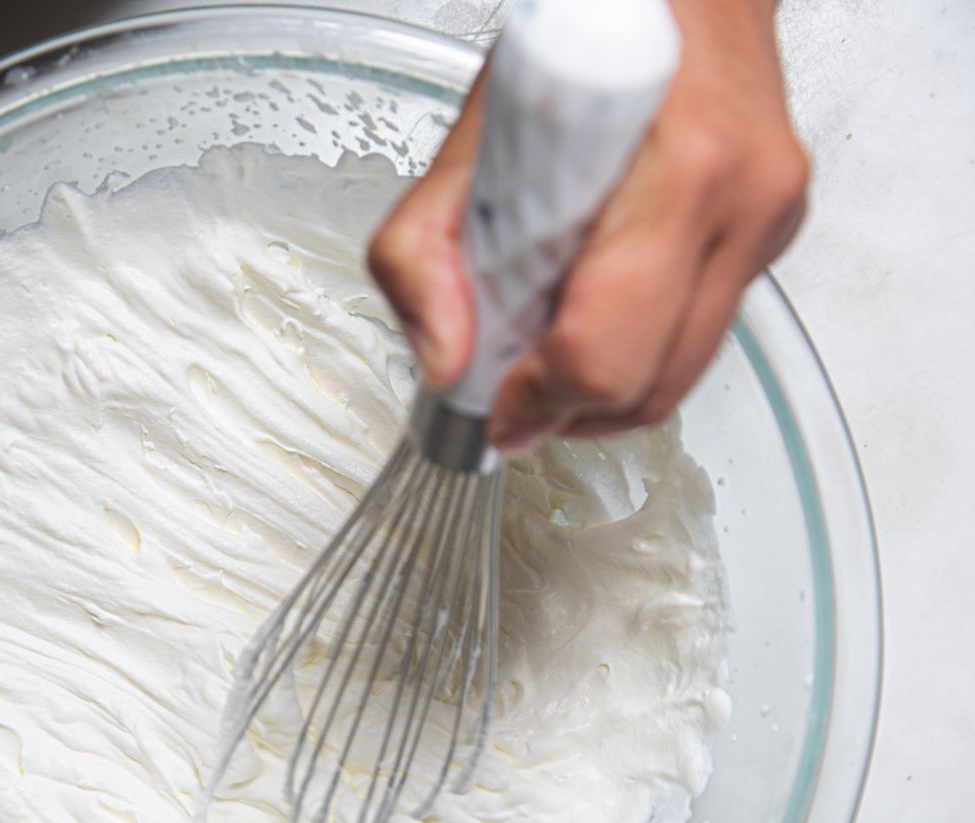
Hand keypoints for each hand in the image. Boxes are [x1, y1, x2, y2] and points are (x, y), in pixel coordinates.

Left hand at [368, 0, 808, 451]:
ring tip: (547, 351)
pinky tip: (592, 306)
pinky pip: (701, 331)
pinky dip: (640, 346)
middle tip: (514, 396)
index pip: (605, 354)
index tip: (498, 408)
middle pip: (653, 386)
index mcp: (673, 178)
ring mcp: (768, 223)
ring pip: (685, 373)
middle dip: (572, 411)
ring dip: (607, 389)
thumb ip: (423, 252)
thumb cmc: (584, 34)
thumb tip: (443, 358)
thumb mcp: (470, 136)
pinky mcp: (773, 234)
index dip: (539, 401)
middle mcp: (740, 206)